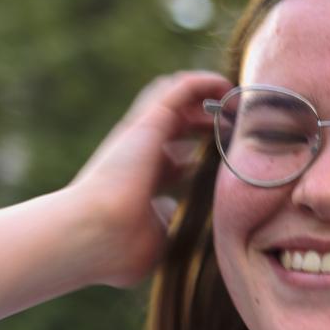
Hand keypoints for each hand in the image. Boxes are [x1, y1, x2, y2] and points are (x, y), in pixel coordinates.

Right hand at [70, 70, 232, 286]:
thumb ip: (164, 225)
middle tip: (233, 127)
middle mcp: (139, 152)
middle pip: (173, 124)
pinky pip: (181, 88)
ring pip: (173, 97)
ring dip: (204, 95)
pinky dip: (204, 82)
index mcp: (140, 180)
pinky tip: (226, 85)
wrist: (95, 232)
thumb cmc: (118, 247)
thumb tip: (173, 213)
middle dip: (203, 122)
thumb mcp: (153, 240)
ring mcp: (142, 134)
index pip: (169, 159)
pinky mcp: (150, 120)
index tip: (221, 160)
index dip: (195, 157)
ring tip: (232, 98)